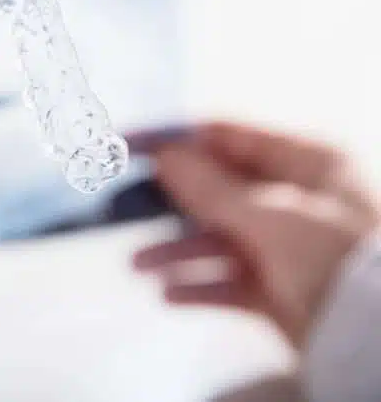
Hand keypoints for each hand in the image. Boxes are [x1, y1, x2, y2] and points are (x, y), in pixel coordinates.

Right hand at [132, 121, 379, 346]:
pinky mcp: (280, 293)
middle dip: (168, 201)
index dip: (173, 138)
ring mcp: (287, 248)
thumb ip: (211, 188)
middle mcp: (295, 200)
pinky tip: (169, 294)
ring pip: (217, 240)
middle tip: (122, 204)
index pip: (227, 136)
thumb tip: (164, 156)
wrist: (378, 340)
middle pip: (216, 190)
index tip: (124, 143)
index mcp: (306, 163)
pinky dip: (198, 287)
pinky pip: (228, 283)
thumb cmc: (337, 258)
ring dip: (175, 251)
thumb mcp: (272, 216)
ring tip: (138, 265)